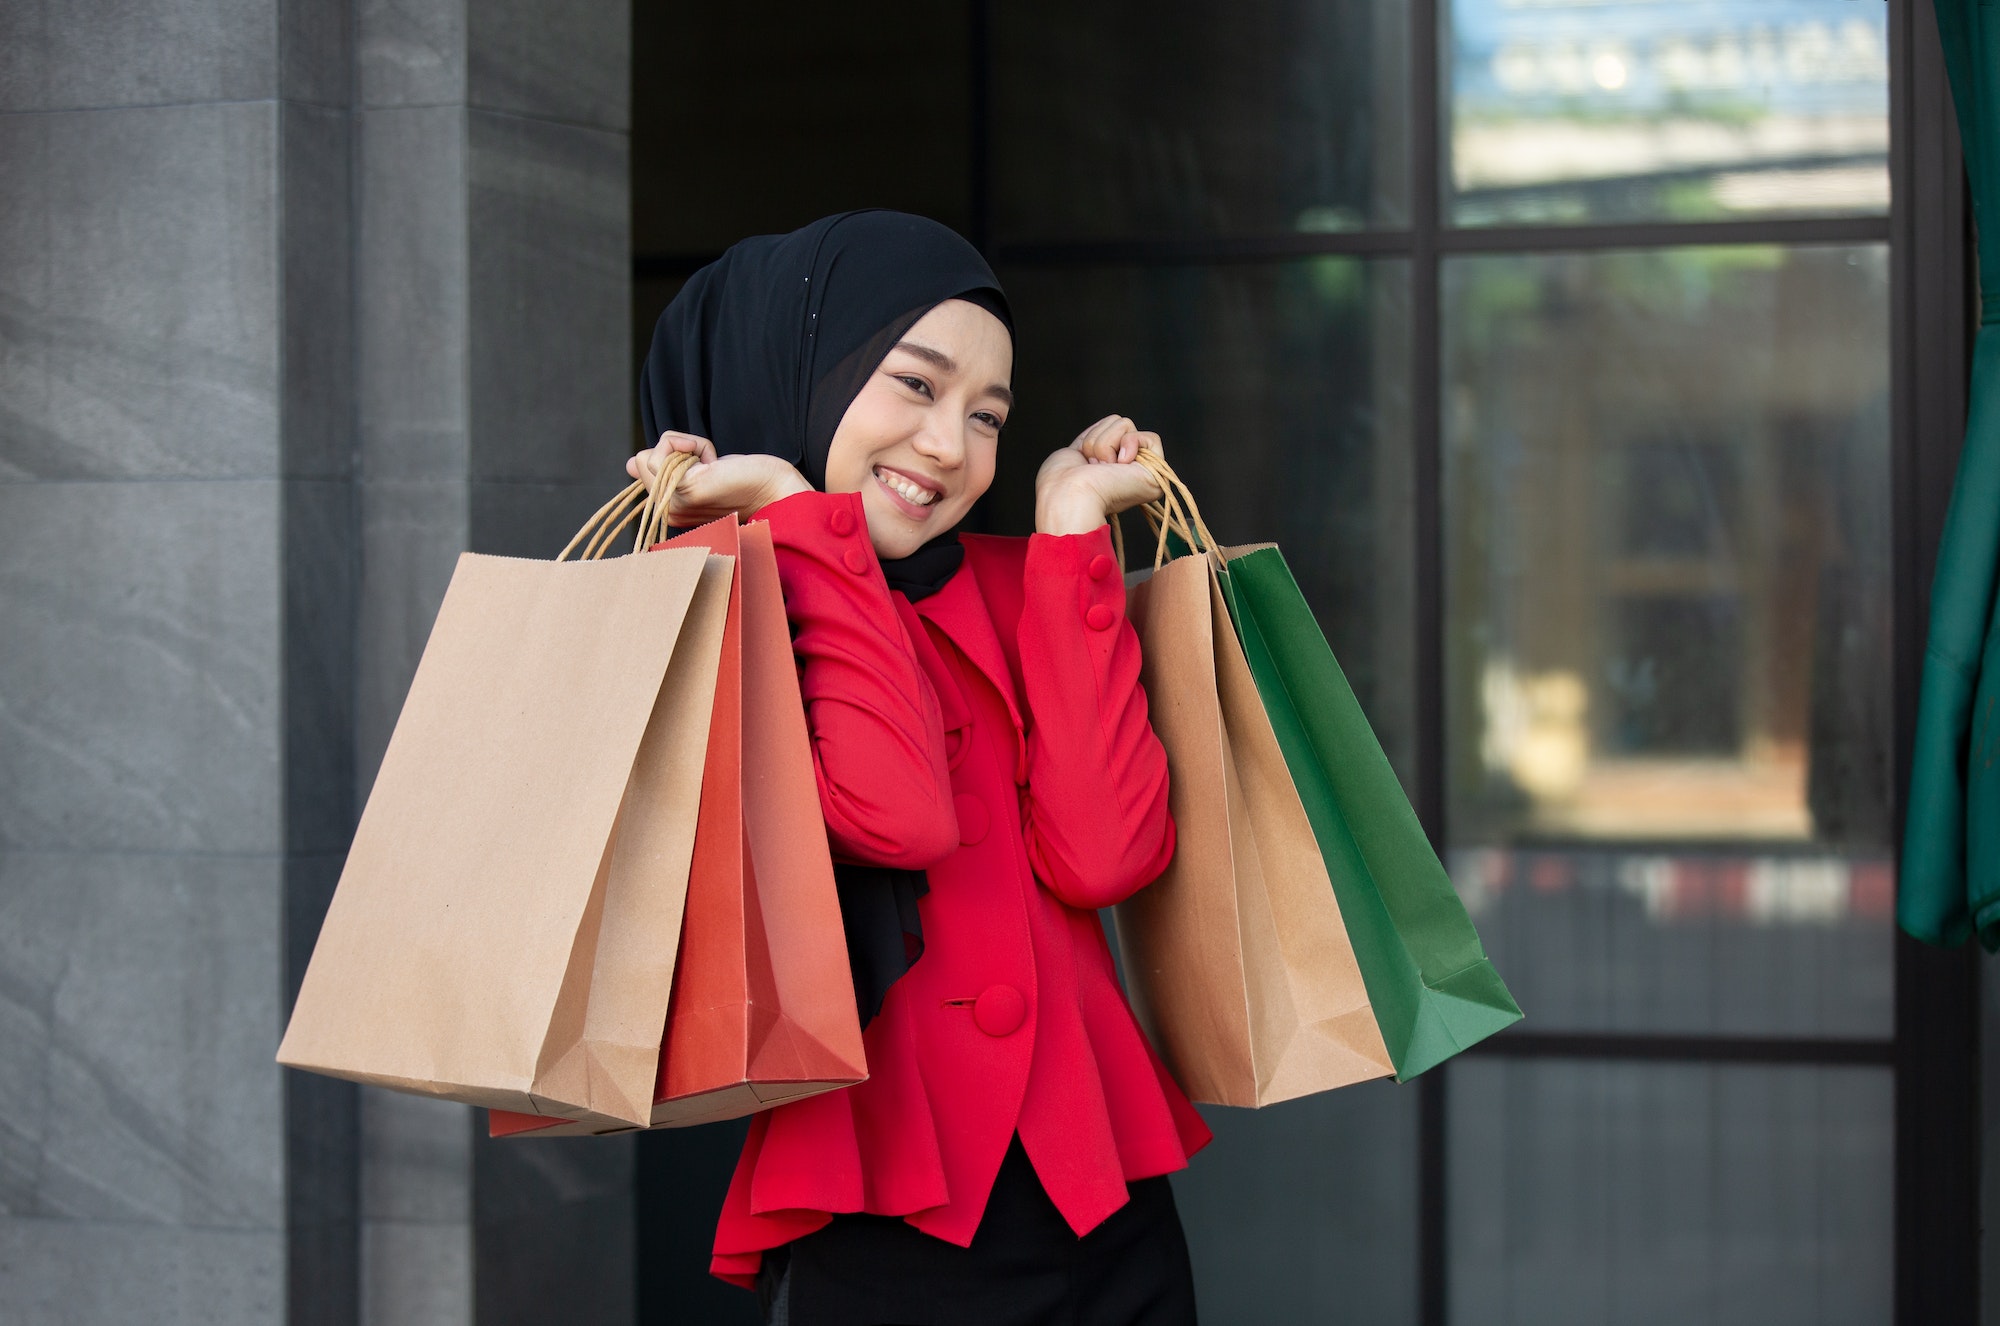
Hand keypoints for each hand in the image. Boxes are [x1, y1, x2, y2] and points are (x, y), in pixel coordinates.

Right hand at [627, 432, 811, 525]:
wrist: (777, 491)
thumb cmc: (745, 480)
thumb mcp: (699, 471)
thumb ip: (668, 468)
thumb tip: (631, 463)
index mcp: (671, 511)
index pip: (643, 470)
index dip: (672, 457)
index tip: (705, 468)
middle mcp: (668, 512)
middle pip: (642, 462)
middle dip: (677, 451)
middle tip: (710, 465)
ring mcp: (675, 504)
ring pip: (650, 456)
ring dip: (685, 447)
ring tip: (713, 464)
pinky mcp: (686, 489)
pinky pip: (665, 449)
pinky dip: (688, 442)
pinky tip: (712, 458)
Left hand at [1034, 415, 1165, 536]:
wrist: (1068, 494)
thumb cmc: (1062, 481)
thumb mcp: (1075, 450)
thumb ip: (1097, 437)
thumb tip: (1114, 424)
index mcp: (1110, 468)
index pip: (1108, 428)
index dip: (1093, 437)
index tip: (1083, 460)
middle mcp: (1128, 471)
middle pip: (1118, 422)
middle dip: (1099, 439)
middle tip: (1094, 466)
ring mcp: (1143, 472)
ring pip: (1127, 425)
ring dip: (1106, 444)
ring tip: (1103, 469)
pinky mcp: (1155, 473)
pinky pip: (1149, 437)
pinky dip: (1129, 444)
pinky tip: (1120, 465)